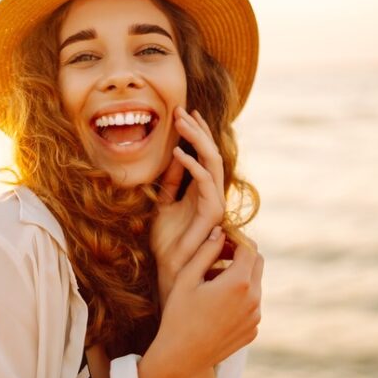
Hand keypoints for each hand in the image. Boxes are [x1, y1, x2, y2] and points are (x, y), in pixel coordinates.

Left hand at [151, 107, 225, 306]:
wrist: (169, 269)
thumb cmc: (166, 242)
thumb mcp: (163, 203)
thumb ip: (171, 182)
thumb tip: (174, 157)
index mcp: (201, 190)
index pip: (203, 154)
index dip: (195, 132)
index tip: (181, 112)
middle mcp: (212, 193)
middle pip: (210, 153)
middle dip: (197, 129)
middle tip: (181, 109)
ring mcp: (215, 202)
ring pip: (212, 162)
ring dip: (196, 140)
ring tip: (179, 122)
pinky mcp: (212, 213)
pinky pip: (206, 182)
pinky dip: (193, 165)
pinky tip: (178, 152)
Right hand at [151, 226, 263, 377]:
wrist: (181, 358)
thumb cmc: (178, 315)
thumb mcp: (186, 278)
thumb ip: (205, 251)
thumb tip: (220, 232)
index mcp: (239, 282)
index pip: (249, 248)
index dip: (236, 238)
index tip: (222, 238)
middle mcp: (254, 299)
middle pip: (257, 264)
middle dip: (242, 255)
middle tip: (220, 254)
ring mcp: (255, 317)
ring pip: (255, 285)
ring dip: (241, 277)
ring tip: (214, 282)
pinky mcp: (253, 331)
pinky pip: (252, 306)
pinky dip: (240, 299)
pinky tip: (217, 306)